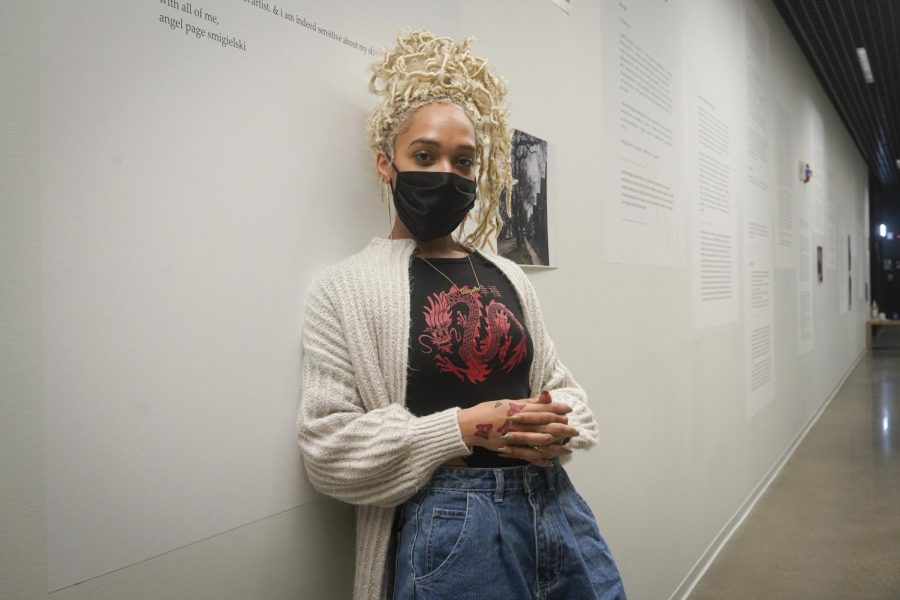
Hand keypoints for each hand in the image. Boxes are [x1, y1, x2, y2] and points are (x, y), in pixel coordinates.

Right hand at [457, 391, 578, 466]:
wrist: (468, 425)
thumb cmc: (488, 411)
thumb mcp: (507, 402)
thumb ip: (527, 401)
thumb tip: (545, 396)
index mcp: (517, 408)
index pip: (541, 408)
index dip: (557, 408)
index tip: (569, 409)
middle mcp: (517, 422)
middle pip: (544, 425)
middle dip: (561, 428)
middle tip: (575, 431)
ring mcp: (513, 436)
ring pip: (538, 442)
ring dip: (554, 446)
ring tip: (567, 450)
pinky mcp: (509, 448)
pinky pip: (526, 455)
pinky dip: (538, 459)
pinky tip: (549, 463)